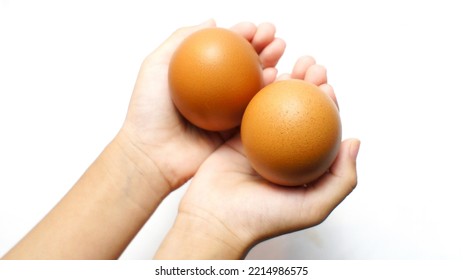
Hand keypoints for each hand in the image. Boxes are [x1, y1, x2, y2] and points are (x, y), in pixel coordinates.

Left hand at [117, 20, 285, 194]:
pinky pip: (255, 110)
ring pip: (254, 84)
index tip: (253, 27)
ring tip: (279, 49)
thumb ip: (180, 39)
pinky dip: (268, 92)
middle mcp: (216, 91)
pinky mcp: (235, 132)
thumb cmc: (147, 112)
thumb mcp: (155, 66)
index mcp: (199, 75)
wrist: (151, 156)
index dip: (242, 34)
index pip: (225, 49)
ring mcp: (227, 112)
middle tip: (272, 35)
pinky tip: (275, 77)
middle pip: (244, 63)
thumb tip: (212, 21)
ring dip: (271, 62)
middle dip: (262, 44)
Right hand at [155, 57, 359, 258]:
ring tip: (294, 63)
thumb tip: (355, 141)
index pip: (321, 130)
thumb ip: (341, 179)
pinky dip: (259, 91)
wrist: (215, 220)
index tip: (328, 86)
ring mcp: (258, 143)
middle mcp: (283, 152)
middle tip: (313, 66)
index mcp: (303, 167)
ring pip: (275, 106)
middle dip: (310, 85)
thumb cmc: (263, 219)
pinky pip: (249, 109)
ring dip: (286, 81)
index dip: (329, 105)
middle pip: (300, 112)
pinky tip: (267, 74)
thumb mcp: (314, 207)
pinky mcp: (234, 137)